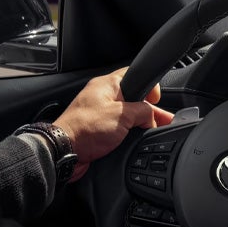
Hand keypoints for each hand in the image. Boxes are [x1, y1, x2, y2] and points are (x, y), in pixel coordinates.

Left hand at [54, 67, 173, 181]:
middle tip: (163, 120)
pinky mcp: (97, 130)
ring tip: (153, 131)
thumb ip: (142, 111)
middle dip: (148, 110)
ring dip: (139, 123)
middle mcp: (102, 97)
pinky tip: (136, 140)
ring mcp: (99, 114)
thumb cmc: (85, 129)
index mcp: (107, 85)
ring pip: (126, 115)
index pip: (133, 75)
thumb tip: (151, 116)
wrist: (64, 152)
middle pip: (132, 98)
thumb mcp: (122, 115)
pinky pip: (117, 128)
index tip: (157, 100)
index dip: (149, 86)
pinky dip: (128, 133)